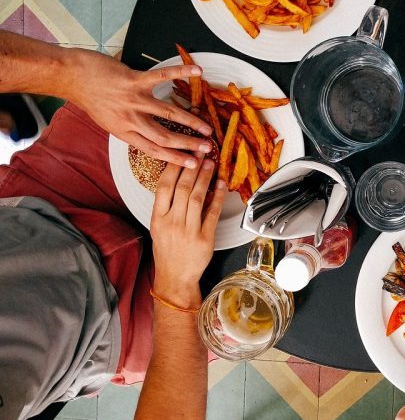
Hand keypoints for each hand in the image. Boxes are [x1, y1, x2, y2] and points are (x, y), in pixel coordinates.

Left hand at [67, 49, 212, 167]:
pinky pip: (162, 77)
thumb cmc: (90, 98)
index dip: (175, 158)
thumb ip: (129, 128)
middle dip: (188, 144)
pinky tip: (197, 71)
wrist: (71, 77)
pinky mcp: (134, 80)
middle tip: (207, 148)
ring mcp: (133, 99)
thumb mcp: (108, 121)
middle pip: (164, 136)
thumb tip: (149, 134)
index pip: (154, 150)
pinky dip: (181, 73)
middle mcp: (130, 119)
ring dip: (191, 121)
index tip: (193, 164)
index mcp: (124, 132)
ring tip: (207, 127)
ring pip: (168, 113)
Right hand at [150, 155, 225, 306]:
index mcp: (158, 218)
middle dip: (192, 167)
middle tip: (201, 151)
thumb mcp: (159, 226)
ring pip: (198, 197)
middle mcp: (172, 222)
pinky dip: (218, 197)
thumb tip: (180, 179)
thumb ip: (167, 205)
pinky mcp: (205, 238)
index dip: (174, 167)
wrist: (175, 277)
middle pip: (183, 188)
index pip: (164, 186)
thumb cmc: (167, 250)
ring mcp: (189, 230)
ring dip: (205, 178)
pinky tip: (222, 184)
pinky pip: (213, 213)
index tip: (182, 153)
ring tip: (210, 163)